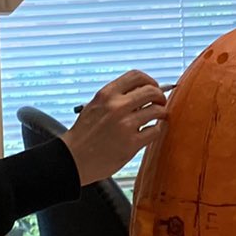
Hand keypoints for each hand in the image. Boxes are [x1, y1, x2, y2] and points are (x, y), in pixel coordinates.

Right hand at [64, 71, 168, 185]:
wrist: (73, 159)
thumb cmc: (84, 134)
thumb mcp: (95, 107)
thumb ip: (115, 98)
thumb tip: (141, 92)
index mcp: (106, 95)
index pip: (136, 76)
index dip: (150, 80)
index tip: (153, 87)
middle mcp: (116, 106)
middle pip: (151, 91)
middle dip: (160, 96)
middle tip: (160, 102)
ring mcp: (125, 125)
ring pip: (157, 110)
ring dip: (161, 113)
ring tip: (159, 117)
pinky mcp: (131, 144)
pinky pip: (155, 130)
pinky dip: (157, 129)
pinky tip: (151, 131)